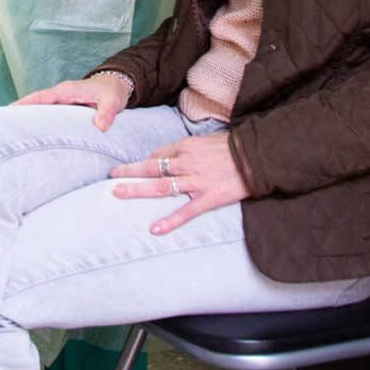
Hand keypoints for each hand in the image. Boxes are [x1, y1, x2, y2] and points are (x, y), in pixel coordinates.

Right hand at [13, 74, 130, 130]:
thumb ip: (107, 113)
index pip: (42, 97)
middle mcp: (60, 95)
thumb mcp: (113, 101)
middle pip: (34, 104)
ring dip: (26, 119)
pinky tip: (31, 137)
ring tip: (9, 136)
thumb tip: (100, 126)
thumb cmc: (113, 92)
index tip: (9, 111)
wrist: (117, 85)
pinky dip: (37, 123)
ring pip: (39, 110)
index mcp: (67, 91)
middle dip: (18, 113)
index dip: (25, 104)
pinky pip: (47, 116)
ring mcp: (61, 102)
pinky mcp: (64, 110)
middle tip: (0, 128)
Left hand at [110, 131, 250, 235]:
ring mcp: (197, 181)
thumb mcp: (209, 139)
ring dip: (138, 190)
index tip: (134, 169)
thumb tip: (176, 155)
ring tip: (118, 194)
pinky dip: (170, 221)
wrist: (257, 155)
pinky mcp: (209, 198)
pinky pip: (186, 212)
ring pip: (161, 186)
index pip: (159, 154)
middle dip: (130, 172)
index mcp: (187, 147)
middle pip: (152, 167)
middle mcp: (187, 162)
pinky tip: (155, 229)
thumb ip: (191, 148)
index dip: (145, 162)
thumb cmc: (235, 147)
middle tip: (111, 176)